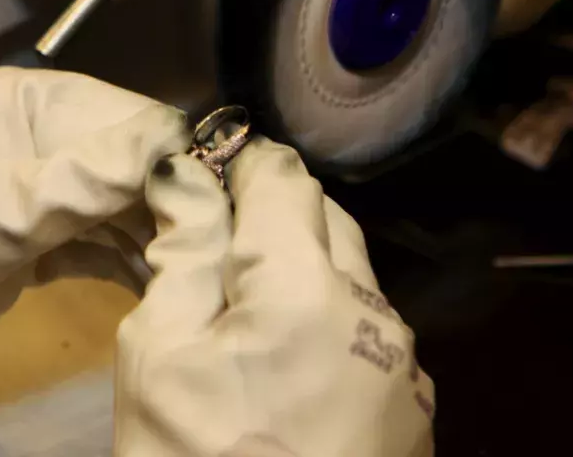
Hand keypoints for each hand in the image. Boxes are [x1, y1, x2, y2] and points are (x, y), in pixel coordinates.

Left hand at [0, 68, 188, 388]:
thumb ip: (86, 178)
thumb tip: (175, 144)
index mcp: (38, 106)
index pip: (135, 122)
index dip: (182, 160)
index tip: (224, 206)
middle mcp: (52, 140)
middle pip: (140, 166)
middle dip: (179, 205)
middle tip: (219, 251)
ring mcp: (48, 191)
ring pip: (127, 207)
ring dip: (162, 239)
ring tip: (201, 274)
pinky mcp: (44, 240)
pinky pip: (104, 244)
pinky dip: (132, 264)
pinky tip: (164, 286)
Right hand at [114, 138, 433, 456]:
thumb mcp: (158, 357)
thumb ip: (183, 254)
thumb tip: (187, 175)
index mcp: (308, 289)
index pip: (284, 180)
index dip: (242, 163)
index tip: (207, 170)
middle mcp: (376, 313)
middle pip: (328, 220)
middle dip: (275, 214)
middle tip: (217, 246)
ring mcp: (406, 366)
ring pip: (354, 276)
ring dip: (306, 268)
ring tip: (249, 314)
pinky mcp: (414, 409)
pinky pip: (370, 333)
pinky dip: (331, 321)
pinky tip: (290, 366)